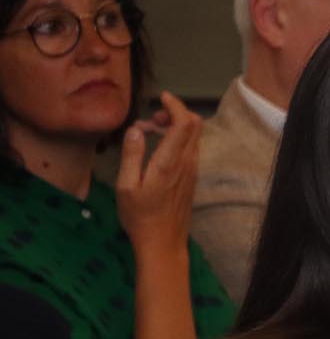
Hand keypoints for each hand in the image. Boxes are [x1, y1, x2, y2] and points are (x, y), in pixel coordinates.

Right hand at [114, 92, 201, 253]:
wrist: (163, 242)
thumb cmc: (140, 216)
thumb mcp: (126, 186)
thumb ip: (132, 155)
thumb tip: (137, 129)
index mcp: (170, 163)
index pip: (185, 124)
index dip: (176, 105)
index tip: (162, 97)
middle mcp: (187, 163)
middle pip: (194, 126)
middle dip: (175, 113)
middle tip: (151, 117)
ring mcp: (193, 171)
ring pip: (193, 138)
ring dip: (174, 127)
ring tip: (147, 132)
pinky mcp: (192, 178)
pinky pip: (189, 149)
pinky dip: (176, 140)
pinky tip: (156, 148)